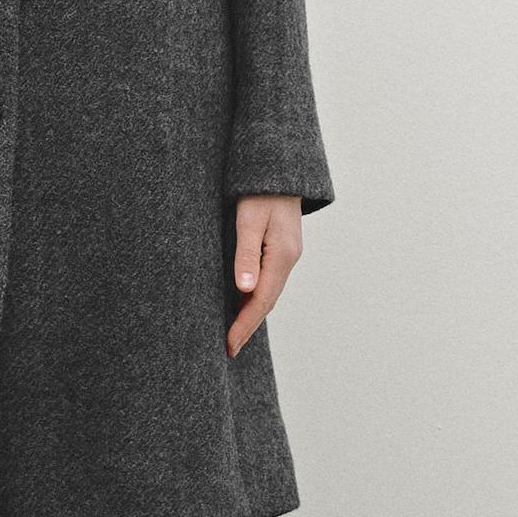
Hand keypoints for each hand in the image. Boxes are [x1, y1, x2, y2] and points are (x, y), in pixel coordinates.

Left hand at [226, 194, 302, 357]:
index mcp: (282, 255)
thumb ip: (246, 254)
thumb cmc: (259, 189)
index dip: (244, 325)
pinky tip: (243, 303)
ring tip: (234, 334)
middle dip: (248, 326)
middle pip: (267, 301)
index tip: (229, 345)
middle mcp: (287, 258)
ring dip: (251, 313)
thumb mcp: (248, 220)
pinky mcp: (280, 247)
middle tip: (229, 349)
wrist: (278, 167)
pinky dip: (255, 297)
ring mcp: (286, 253)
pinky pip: (268, 280)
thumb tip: (244, 290)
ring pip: (268, 292)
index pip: (261, 300)